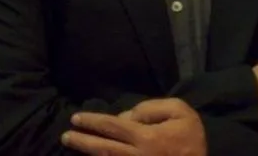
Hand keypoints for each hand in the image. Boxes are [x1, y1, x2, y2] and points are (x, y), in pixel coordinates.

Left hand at [61, 98, 204, 155]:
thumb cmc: (192, 137)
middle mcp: (136, 155)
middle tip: (65, 135)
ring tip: (72, 144)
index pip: (112, 127)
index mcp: (146, 137)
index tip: (77, 118)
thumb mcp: (180, 111)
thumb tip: (129, 115)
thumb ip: (153, 107)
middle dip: (82, 140)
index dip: (93, 122)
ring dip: (87, 152)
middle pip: (103, 148)